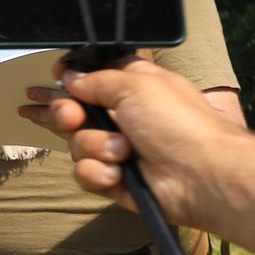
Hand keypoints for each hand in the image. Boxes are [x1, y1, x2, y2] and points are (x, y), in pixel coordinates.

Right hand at [27, 59, 224, 223]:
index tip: (56, 76)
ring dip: (95, 147)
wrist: (199, 175)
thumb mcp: (137, 84)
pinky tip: (118, 174)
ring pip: (77, 144)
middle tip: (73, 117)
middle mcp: (123, 117)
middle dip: (67, 114)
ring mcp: (117, 149)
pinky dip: (98, 173)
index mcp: (133, 88)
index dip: (71, 78)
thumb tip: (69, 78)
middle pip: (73, 111)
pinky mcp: (112, 179)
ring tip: (123, 152)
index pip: (92, 78)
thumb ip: (97, 79)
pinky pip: (84, 173)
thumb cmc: (177, 122)